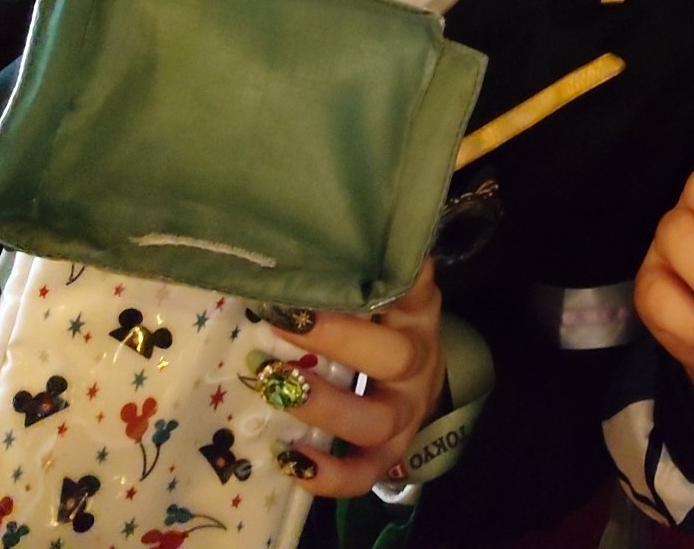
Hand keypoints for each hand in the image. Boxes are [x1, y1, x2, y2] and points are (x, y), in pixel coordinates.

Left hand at [271, 263, 444, 494]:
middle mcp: (416, 367)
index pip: (412, 291)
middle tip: (282, 323)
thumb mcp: (390, 295)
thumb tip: (362, 218)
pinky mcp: (387, 457)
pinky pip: (361, 474)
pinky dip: (326, 475)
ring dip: (322, 406)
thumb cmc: (388, 330)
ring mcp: (403, 417)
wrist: (420, 387)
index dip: (387, 282)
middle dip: (336, 341)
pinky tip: (286, 458)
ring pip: (374, 421)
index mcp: (416, 317)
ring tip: (273, 386)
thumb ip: (373, 266)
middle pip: (393, 358)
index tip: (340, 263)